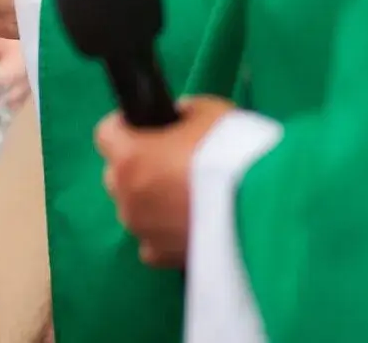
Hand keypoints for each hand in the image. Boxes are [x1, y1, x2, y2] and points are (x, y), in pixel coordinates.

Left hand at [96, 96, 234, 267]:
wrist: (262, 205)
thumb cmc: (231, 151)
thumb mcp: (209, 112)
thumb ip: (183, 112)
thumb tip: (177, 116)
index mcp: (129, 156)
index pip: (105, 134)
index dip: (124, 126)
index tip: (145, 126)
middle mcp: (125, 193)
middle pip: (116, 174)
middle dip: (136, 166)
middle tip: (170, 162)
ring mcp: (140, 227)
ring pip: (132, 209)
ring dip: (149, 200)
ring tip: (185, 197)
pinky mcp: (160, 255)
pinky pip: (150, 241)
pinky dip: (162, 233)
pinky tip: (187, 225)